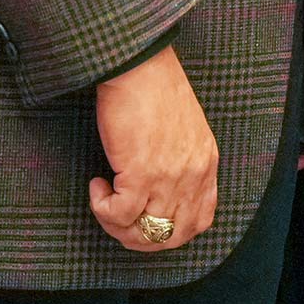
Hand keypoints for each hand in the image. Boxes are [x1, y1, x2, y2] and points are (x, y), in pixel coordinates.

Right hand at [89, 45, 218, 251]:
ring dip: (116, 224)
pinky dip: (101, 208)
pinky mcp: (142, 173)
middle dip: (140, 238)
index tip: (144, 221)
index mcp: (206, 162)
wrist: (139, 65)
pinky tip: (97, 185)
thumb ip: (182, 162)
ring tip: (104, 199)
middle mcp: (193, 174)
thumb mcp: (184, 131)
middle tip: (118, 219)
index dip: (169, 233)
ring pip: (143, 232)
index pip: (200, 220)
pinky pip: (119, 214)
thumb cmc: (154, 90)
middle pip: (171, 236)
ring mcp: (170, 176)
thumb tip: (159, 195)